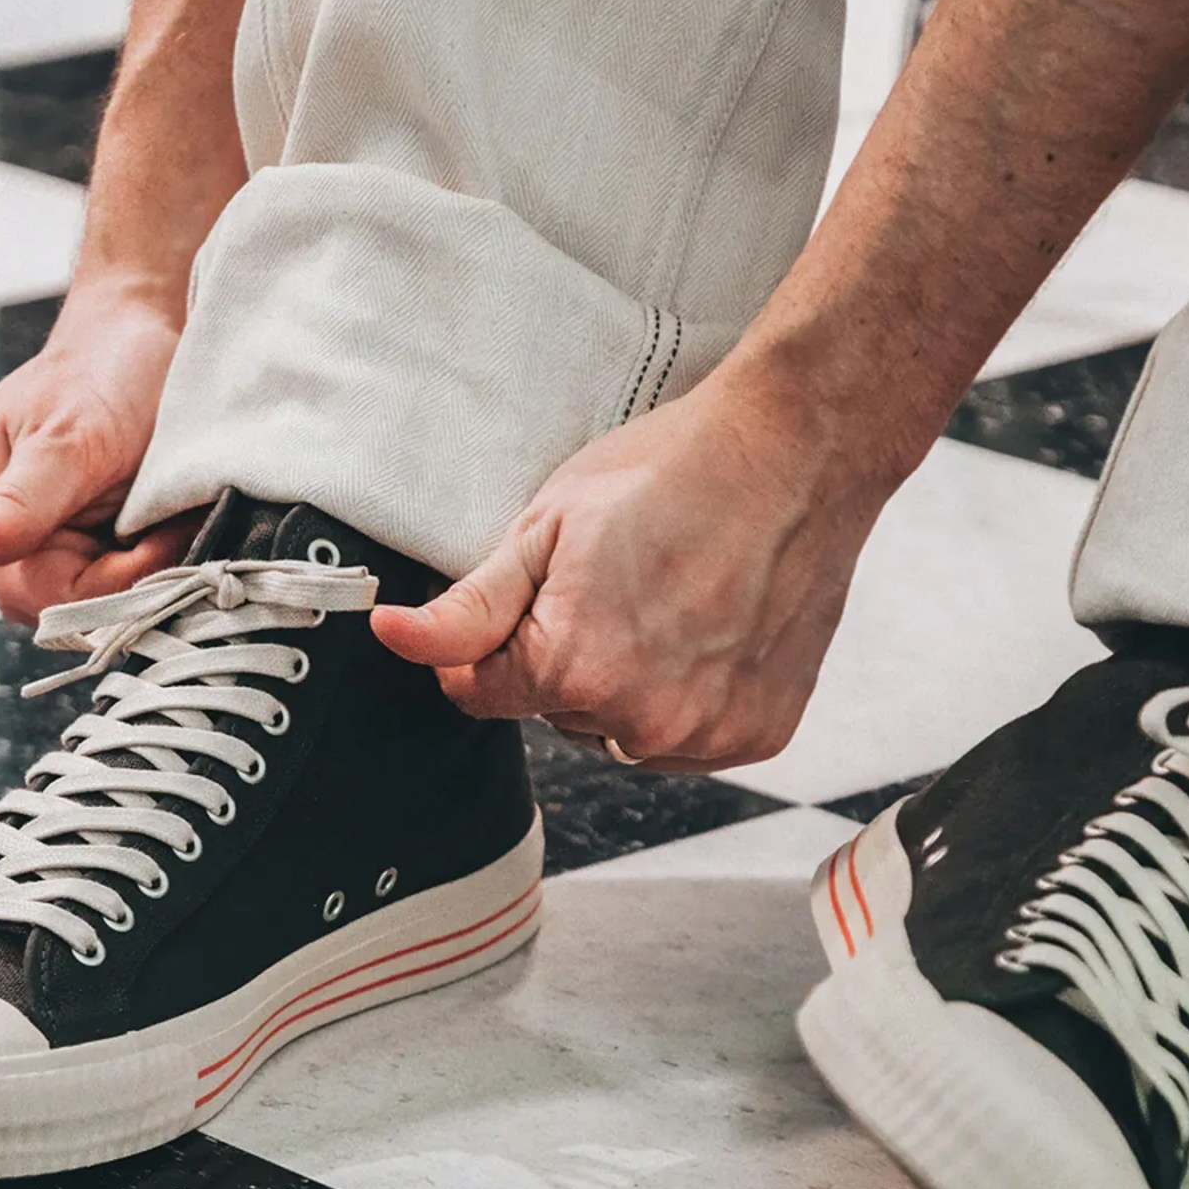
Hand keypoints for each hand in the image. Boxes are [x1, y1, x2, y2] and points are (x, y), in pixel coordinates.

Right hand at [0, 283, 194, 623]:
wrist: (150, 327)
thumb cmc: (103, 370)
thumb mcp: (66, 438)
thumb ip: (14, 503)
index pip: (47, 599)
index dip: (112, 581)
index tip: (158, 532)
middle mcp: (20, 548)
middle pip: (79, 611)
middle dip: (136, 576)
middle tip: (171, 514)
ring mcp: (65, 549)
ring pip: (112, 603)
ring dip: (155, 568)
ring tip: (171, 509)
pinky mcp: (106, 546)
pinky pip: (136, 583)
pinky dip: (167, 558)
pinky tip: (177, 519)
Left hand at [370, 365, 888, 769]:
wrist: (796, 451)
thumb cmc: (673, 472)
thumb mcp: (545, 527)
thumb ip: (466, 607)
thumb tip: (393, 638)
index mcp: (577, 670)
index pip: (482, 694)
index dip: (487, 646)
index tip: (521, 601)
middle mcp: (644, 721)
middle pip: (554, 713)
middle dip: (564, 658)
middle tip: (613, 581)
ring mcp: (709, 734)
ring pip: (619, 730)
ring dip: (623, 685)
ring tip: (664, 600)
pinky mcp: (759, 734)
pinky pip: (686, 736)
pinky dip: (685, 695)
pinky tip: (705, 629)